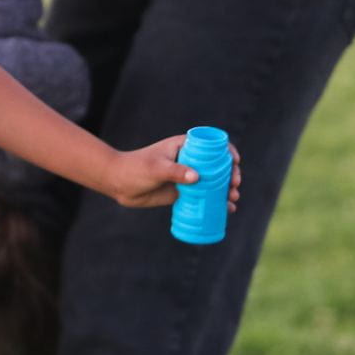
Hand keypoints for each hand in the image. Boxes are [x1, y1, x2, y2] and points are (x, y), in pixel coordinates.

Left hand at [104, 135, 243, 209]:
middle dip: (231, 174)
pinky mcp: (183, 192)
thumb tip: (197, 178)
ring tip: (233, 198)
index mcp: (184, 146)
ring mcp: (187, 176)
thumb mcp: (156, 168)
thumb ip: (175, 171)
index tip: (235, 161)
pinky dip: (217, 201)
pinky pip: (205, 196)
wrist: (119, 183)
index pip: (212, 145)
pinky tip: (228, 209)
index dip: (227, 151)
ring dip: (227, 189)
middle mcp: (189, 160)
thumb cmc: (135, 168)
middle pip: (217, 165)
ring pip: (214, 182)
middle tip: (234, 185)